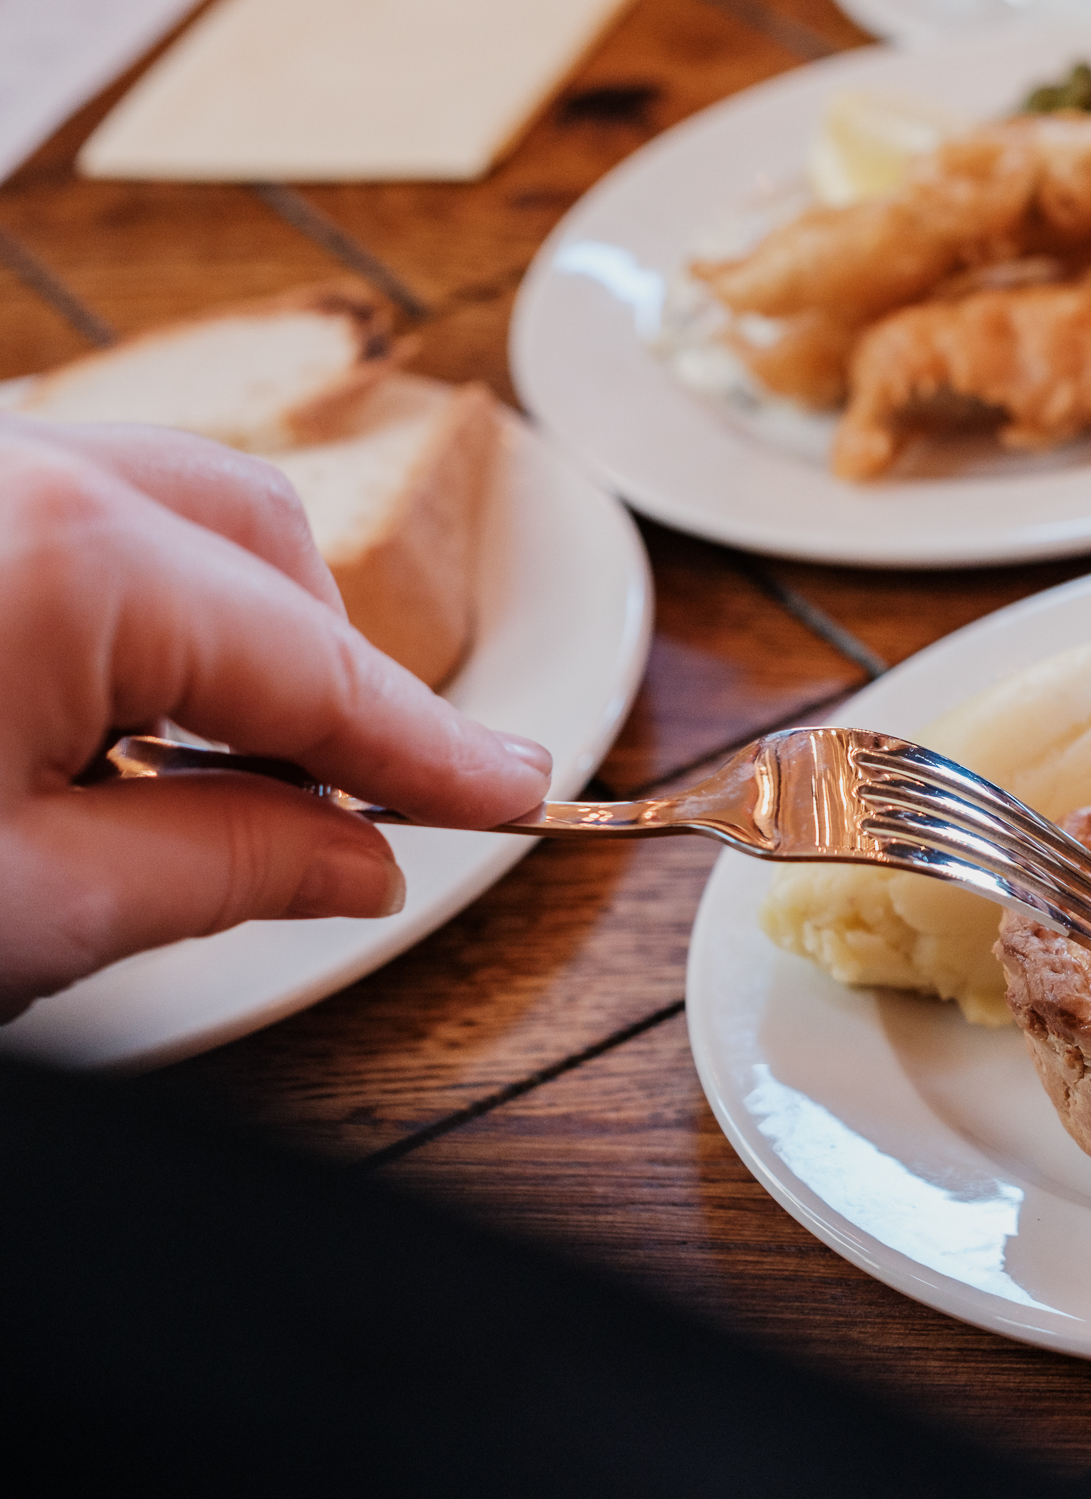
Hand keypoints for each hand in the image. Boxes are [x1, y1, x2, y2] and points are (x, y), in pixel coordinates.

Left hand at [0, 418, 550, 1020]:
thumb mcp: (24, 908)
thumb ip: (218, 870)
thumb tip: (354, 862)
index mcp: (66, 554)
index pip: (318, 666)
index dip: (428, 747)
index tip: (511, 791)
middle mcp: (11, 469)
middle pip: (254, 534)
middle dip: (320, 662)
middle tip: (347, 797)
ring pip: (150, 507)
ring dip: (216, 624)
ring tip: (203, 765)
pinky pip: (52, 513)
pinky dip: (112, 597)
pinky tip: (84, 708)